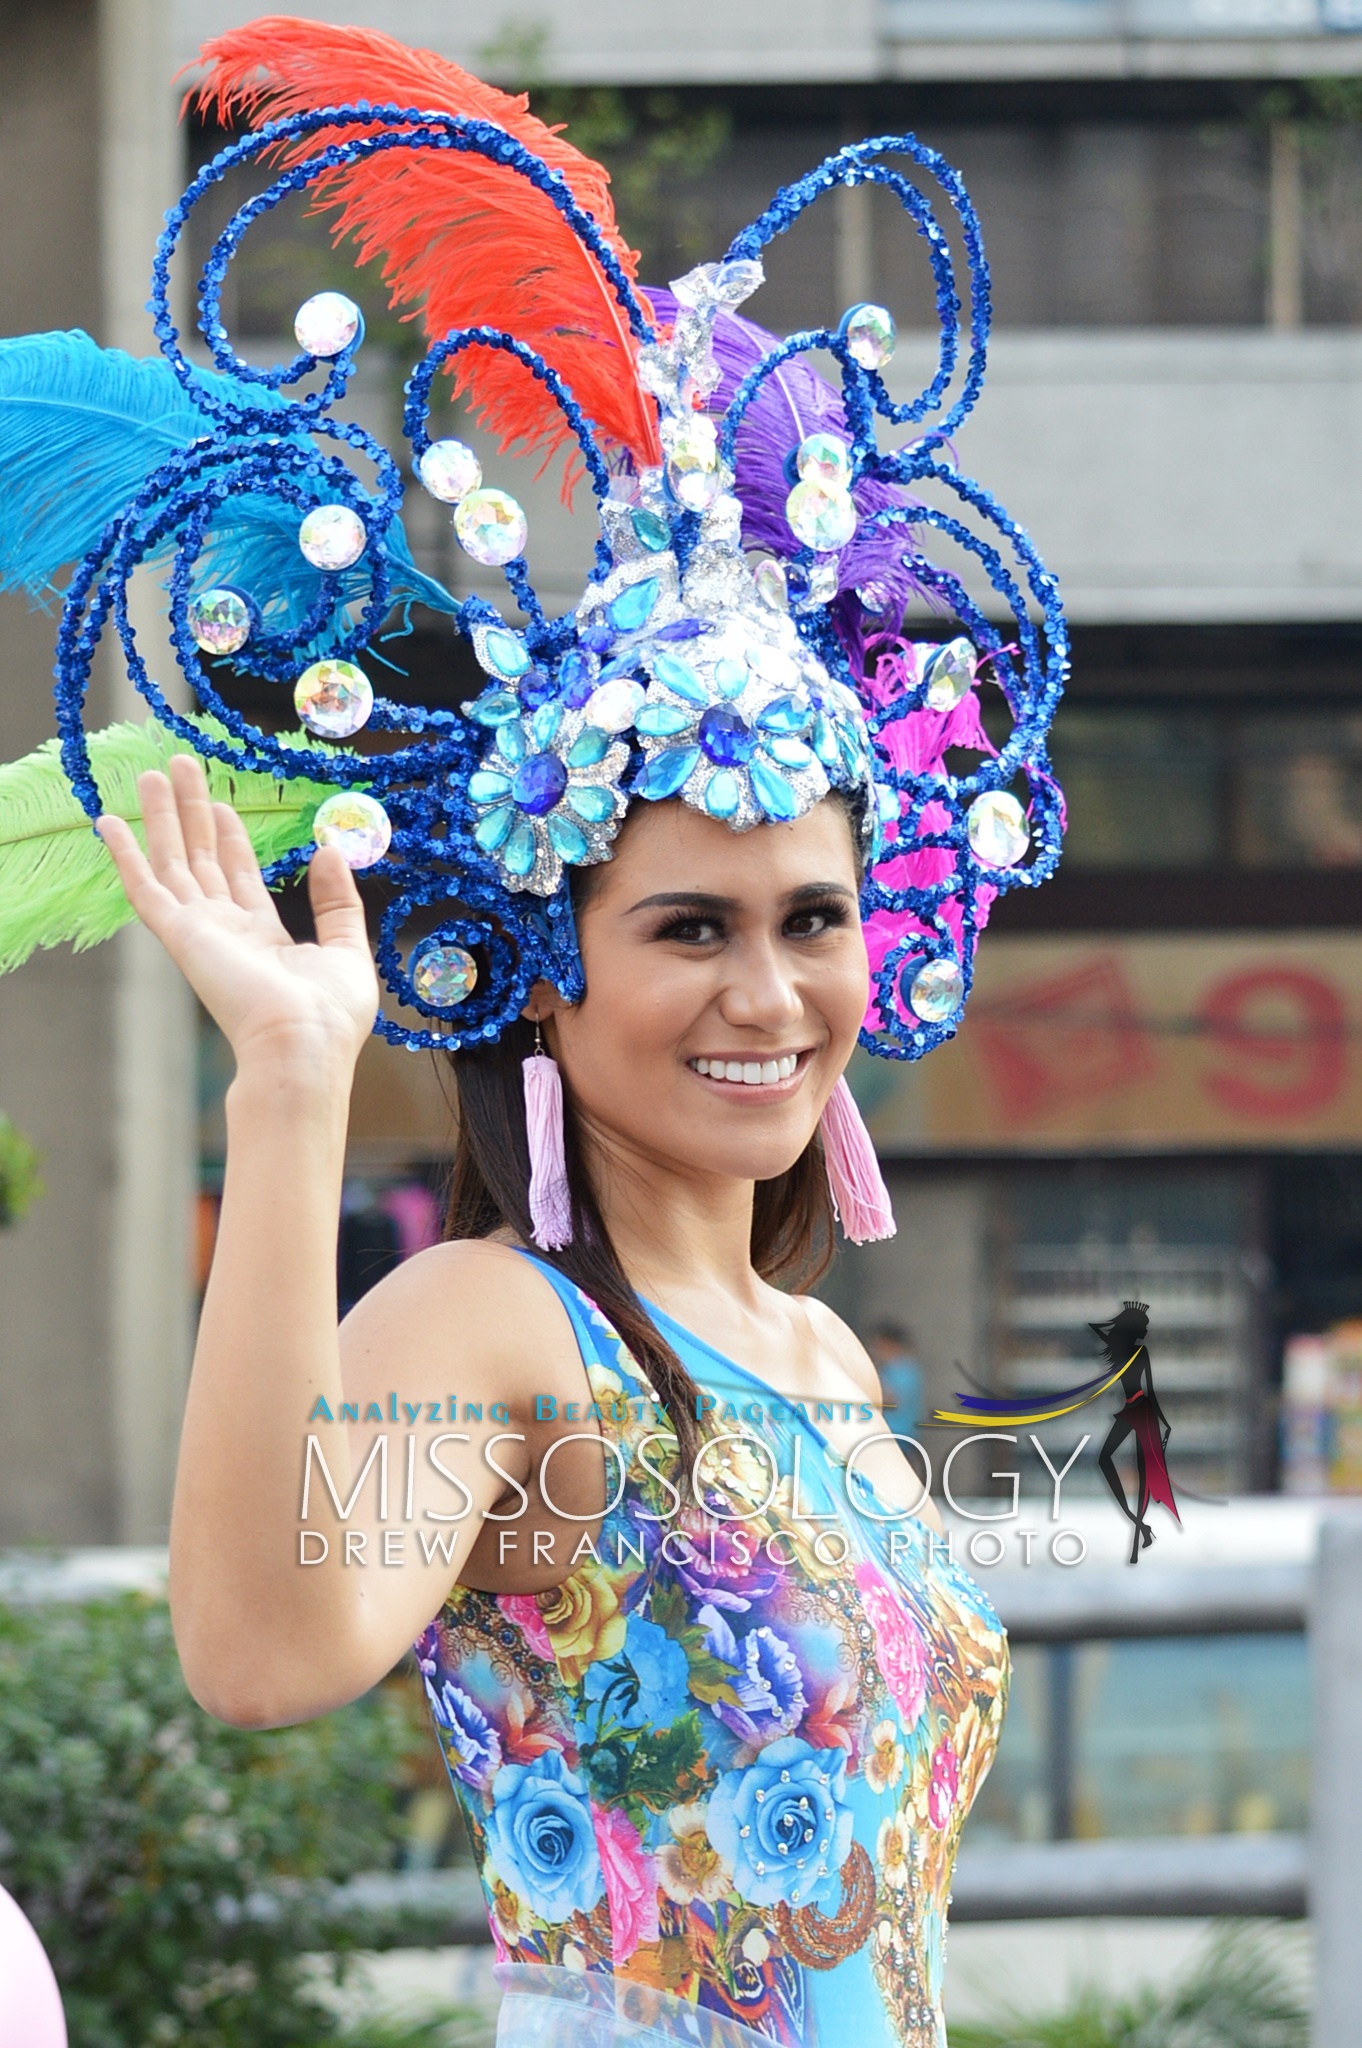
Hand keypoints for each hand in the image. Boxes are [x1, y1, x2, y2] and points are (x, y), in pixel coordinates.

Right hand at [97, 755, 378, 1075]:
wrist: (302, 1046)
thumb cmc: (329, 1014)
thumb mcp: (347, 947)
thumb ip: (337, 900)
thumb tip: (329, 851)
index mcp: (262, 937)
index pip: (239, 876)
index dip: (229, 837)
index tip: (221, 803)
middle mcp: (224, 930)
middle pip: (201, 859)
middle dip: (191, 813)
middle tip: (181, 767)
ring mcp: (198, 931)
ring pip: (171, 861)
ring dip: (161, 818)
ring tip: (153, 773)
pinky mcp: (180, 933)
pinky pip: (144, 887)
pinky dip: (124, 854)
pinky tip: (109, 822)